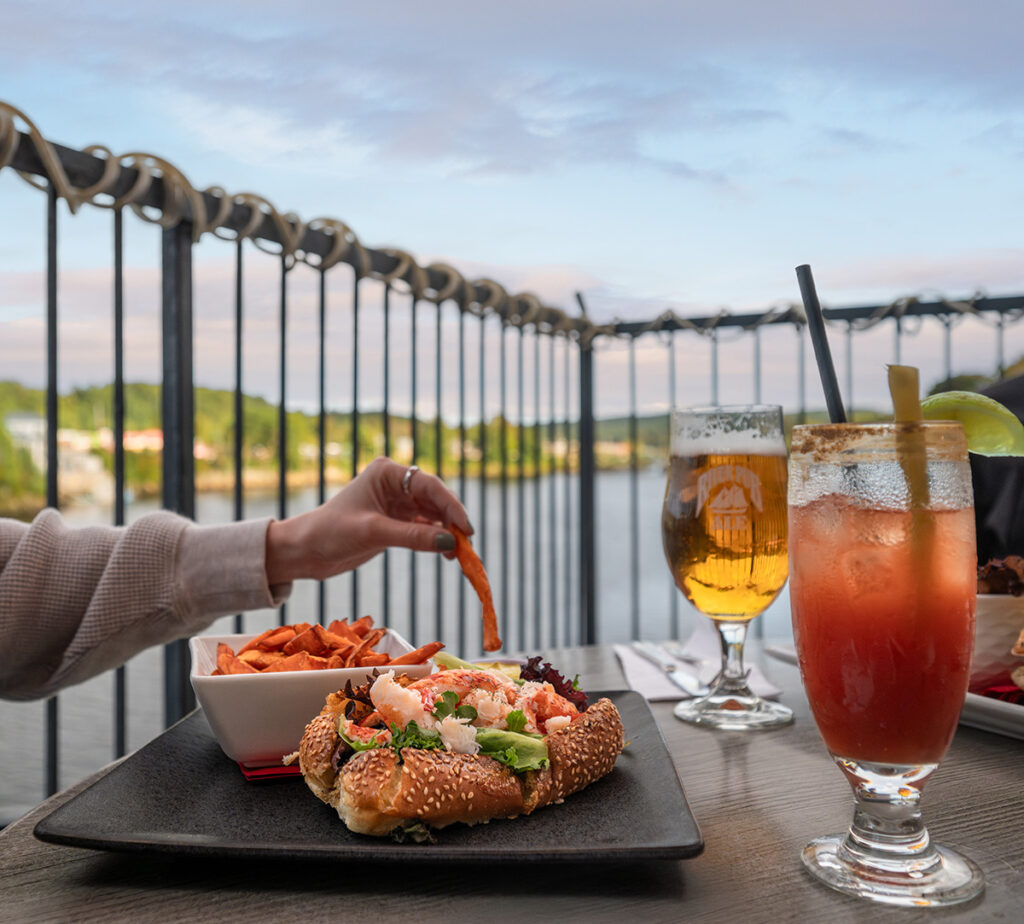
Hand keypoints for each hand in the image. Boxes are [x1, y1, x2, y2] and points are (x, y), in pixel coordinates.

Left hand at [265, 457, 472, 584]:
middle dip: (452, 520)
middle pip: (435, 499)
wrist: (305, 551)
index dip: (451, 506)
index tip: (466, 528)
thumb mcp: (373, 533)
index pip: (429, 485)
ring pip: (433, 515)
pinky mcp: (395, 522)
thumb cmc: (331, 533)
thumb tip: (450, 543)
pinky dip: (436, 540)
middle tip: (467, 544)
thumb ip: (413, 537)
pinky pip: (424, 528)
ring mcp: (397, 503)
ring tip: (458, 554)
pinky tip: (446, 554)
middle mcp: (395, 484)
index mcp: (387, 473)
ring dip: (446, 532)